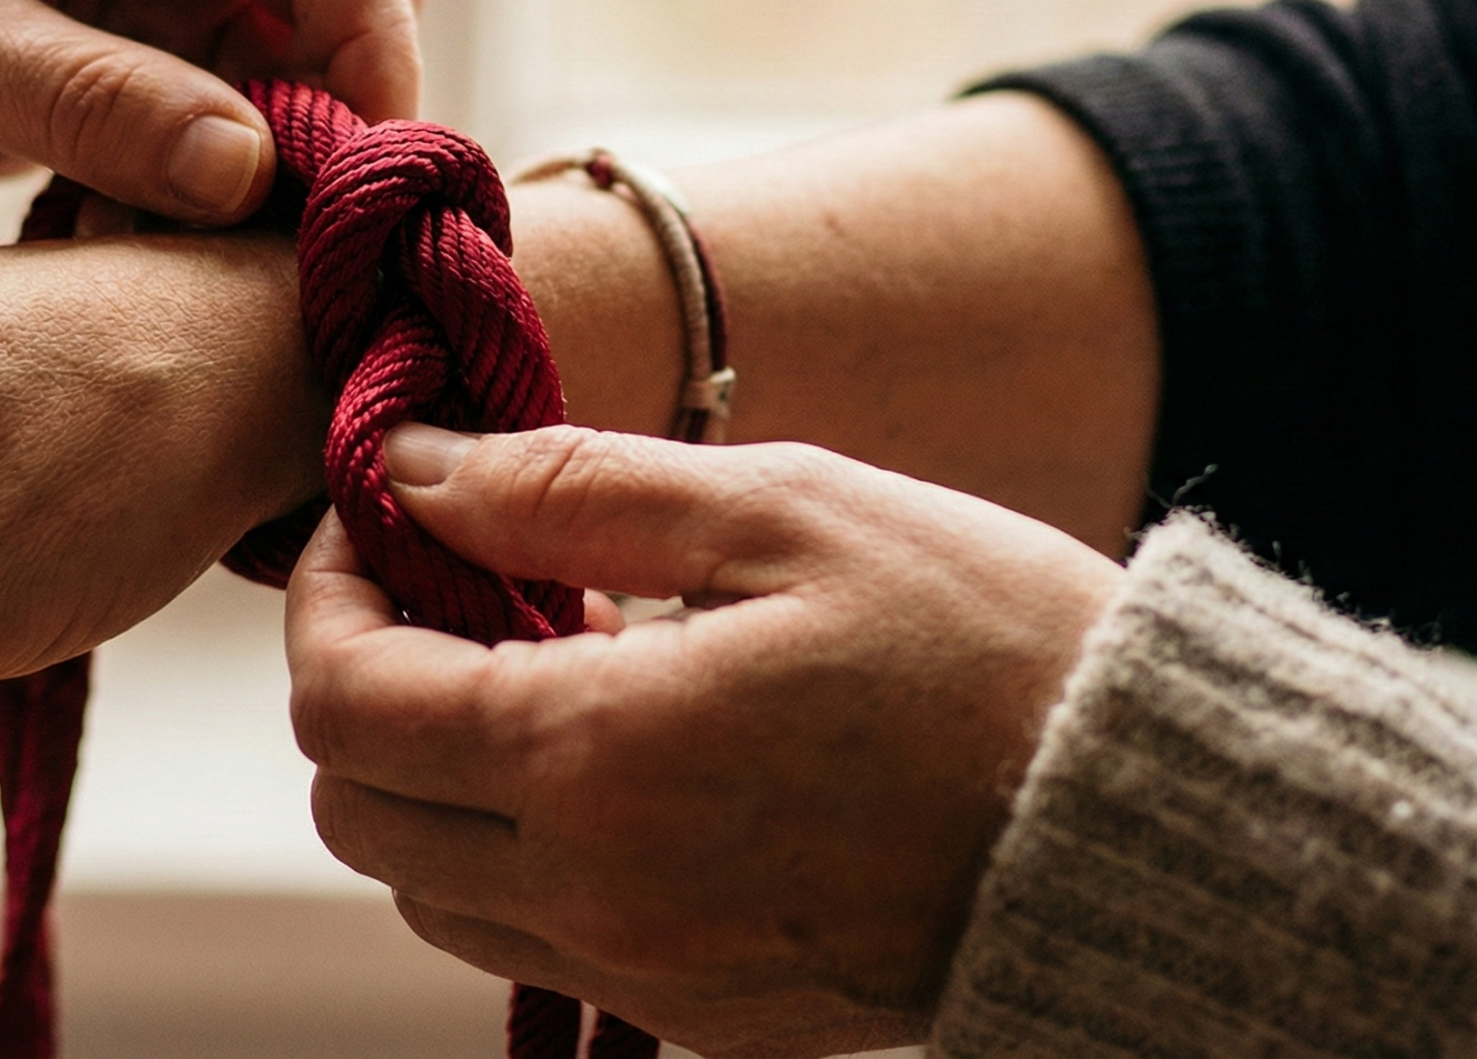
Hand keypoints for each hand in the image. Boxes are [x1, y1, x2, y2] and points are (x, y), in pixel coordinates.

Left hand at [0, 0, 428, 213]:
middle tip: (307, 238)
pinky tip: (145, 246)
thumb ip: (85, 99)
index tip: (371, 175)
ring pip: (309, 68)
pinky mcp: (155, 45)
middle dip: (343, 114)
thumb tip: (253, 171)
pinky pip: (243, 123)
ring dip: (277, 169)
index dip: (372, 43)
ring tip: (193, 255)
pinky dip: (218, 193)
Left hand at [285, 425, 1119, 1057]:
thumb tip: (411, 472)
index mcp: (596, 760)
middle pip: (356, 812)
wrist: (1149, 823)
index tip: (382, 516)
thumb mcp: (779, 511)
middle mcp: (595, 896)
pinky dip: (524, 850)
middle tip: (467, 583)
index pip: (343, 702)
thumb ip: (567, 489)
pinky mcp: (704, 1015)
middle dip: (367, 686)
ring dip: (440, 775)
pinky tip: (625, 754)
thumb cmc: (983, 641)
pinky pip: (538, 940)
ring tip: (559, 664)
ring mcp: (648, 974)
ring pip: (431, 891)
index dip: (327, 594)